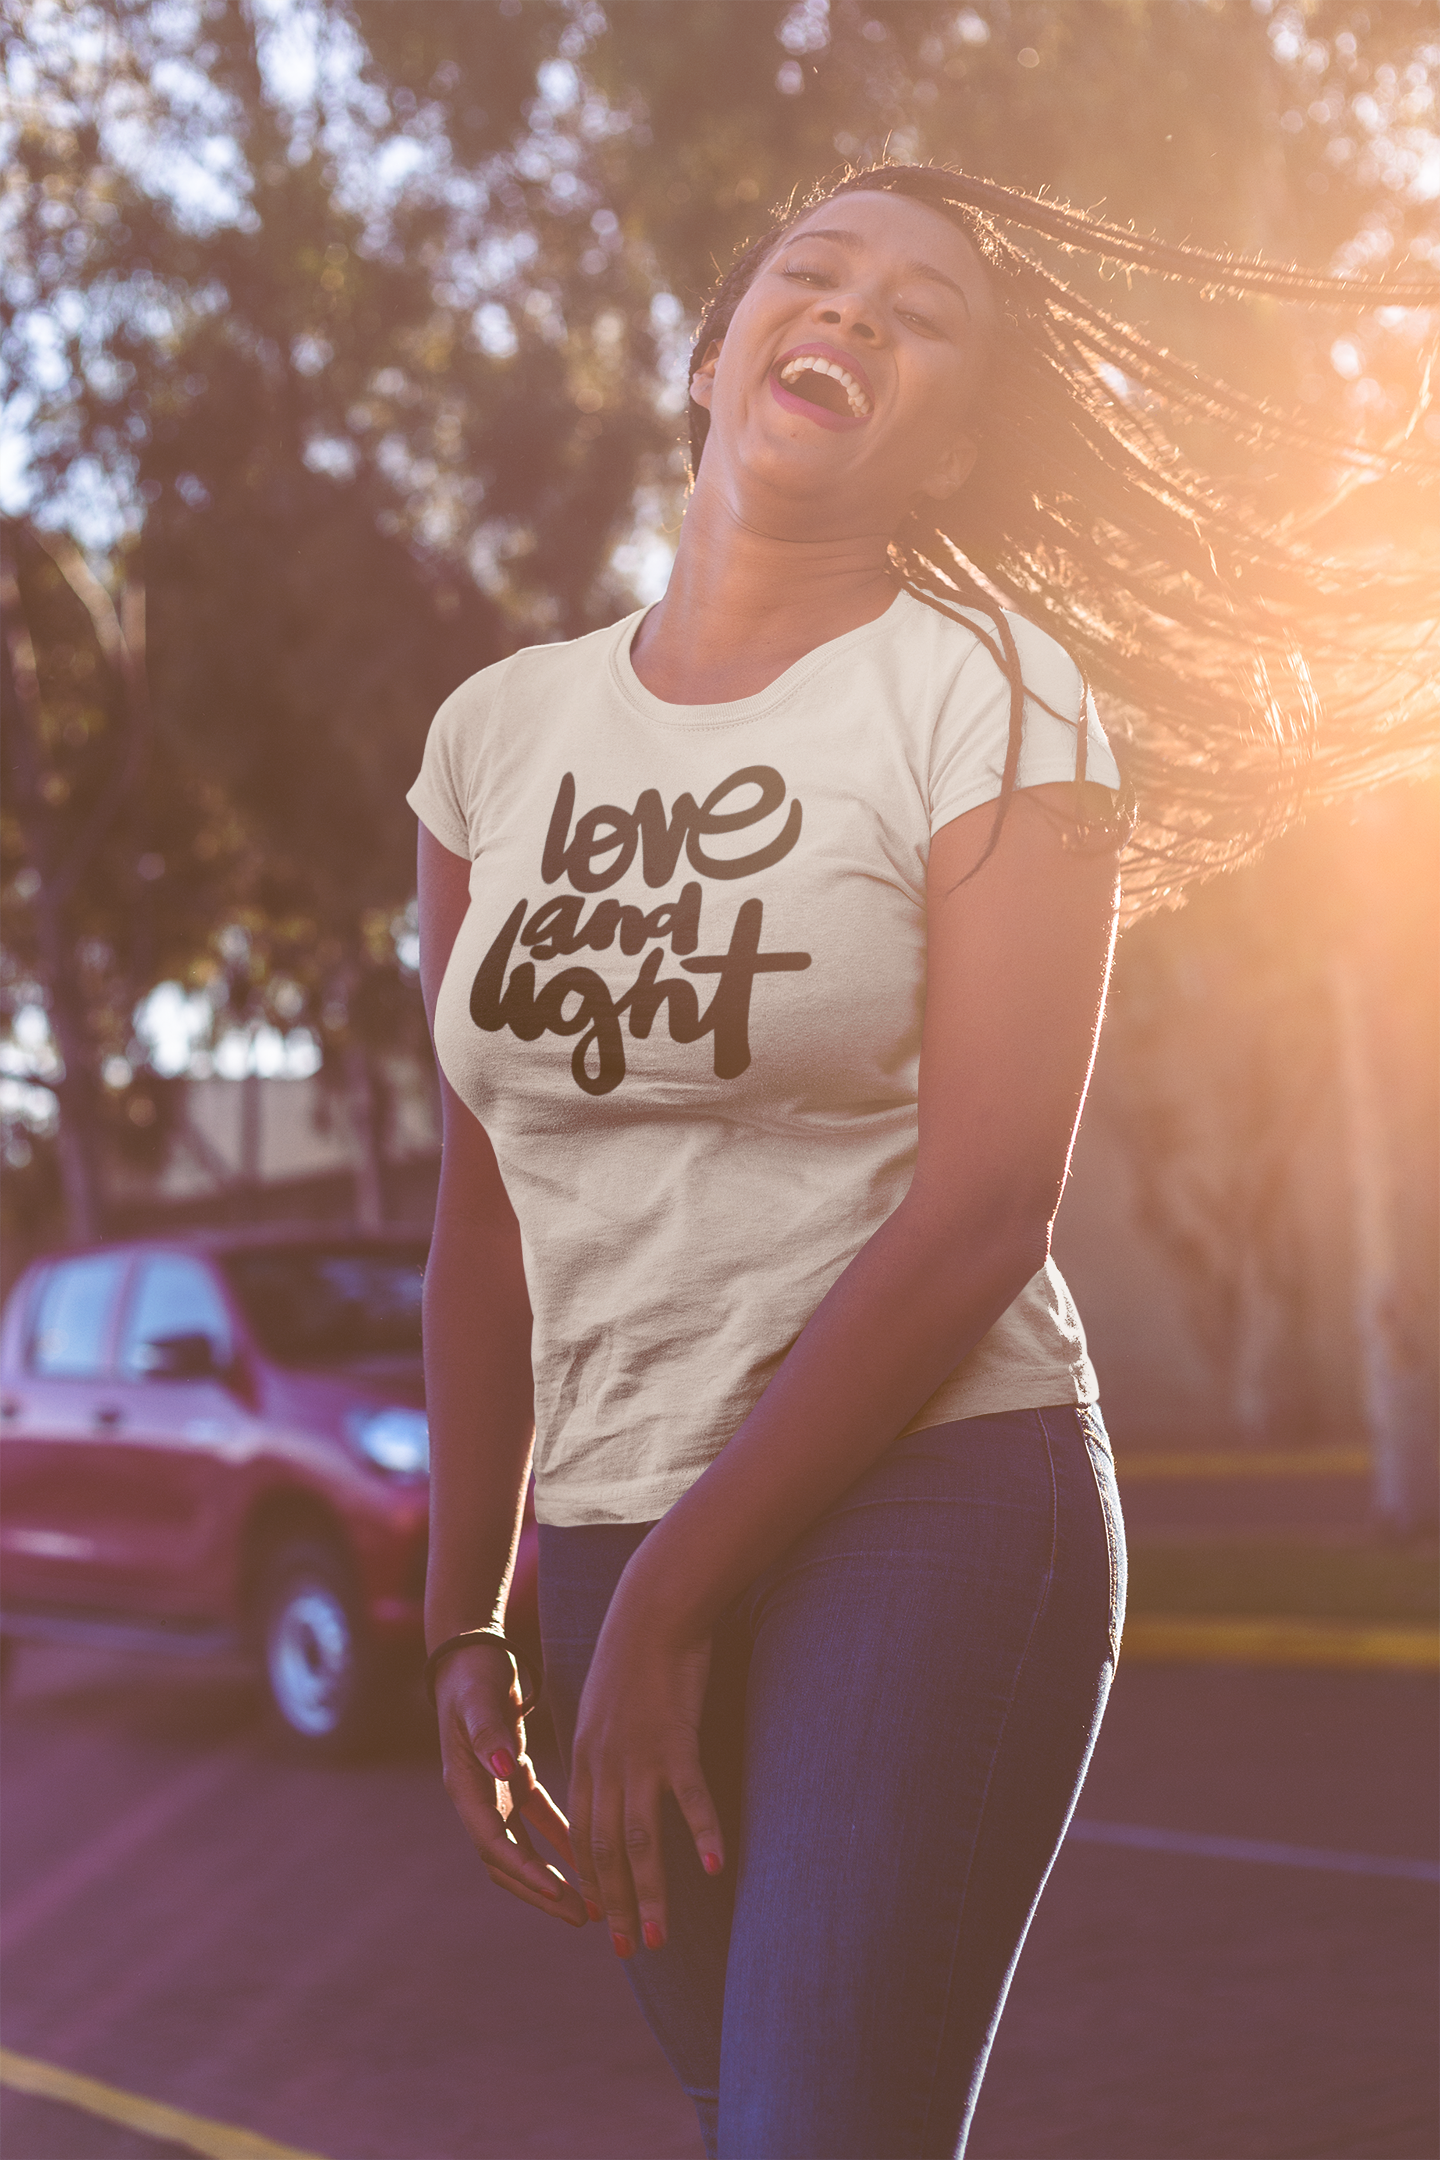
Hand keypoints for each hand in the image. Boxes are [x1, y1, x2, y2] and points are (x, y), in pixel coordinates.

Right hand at [435, 1639, 589, 1926]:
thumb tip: (501, 1766)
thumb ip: (488, 1732)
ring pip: (525, 1851)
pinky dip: (564, 1840)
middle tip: (584, 1916)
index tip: (560, 1893)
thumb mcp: (479, 1700)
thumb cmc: (474, 1675)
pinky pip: (541, 1822)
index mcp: (466, 1787)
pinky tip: (593, 1856)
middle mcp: (478, 1798)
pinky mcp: (514, 1780)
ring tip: (592, 1904)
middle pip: (508, 1863)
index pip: (495, 1845)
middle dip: (543, 1893)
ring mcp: (495, 1793)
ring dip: (556, 1876)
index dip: (526, 1872)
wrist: (469, 1653)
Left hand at [568, 1597, 724, 1959]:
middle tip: (629, 1950)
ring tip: (659, 1937)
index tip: (602, 1920)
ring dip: (651, 1893)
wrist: (653, 1607)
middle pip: (606, 1851)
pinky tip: (712, 1867)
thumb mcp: (605, 1706)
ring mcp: (639, 1755)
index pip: (583, 1836)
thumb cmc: (636, 1654)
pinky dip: (700, 1833)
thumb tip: (614, 1780)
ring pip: (640, 1839)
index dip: (592, 1882)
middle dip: (617, 1906)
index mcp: (585, 1758)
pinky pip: (688, 1797)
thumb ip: (605, 1747)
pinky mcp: (676, 1738)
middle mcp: (605, 1765)